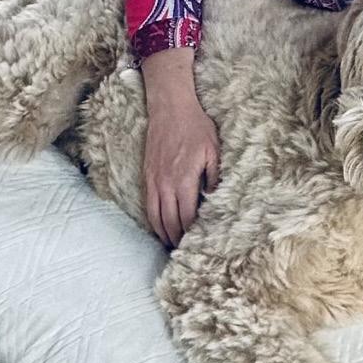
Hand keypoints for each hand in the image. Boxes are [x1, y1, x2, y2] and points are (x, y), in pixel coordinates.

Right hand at [143, 97, 220, 248]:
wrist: (170, 108)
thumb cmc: (195, 127)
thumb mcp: (214, 150)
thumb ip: (215, 177)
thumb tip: (215, 199)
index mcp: (184, 180)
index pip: (188, 216)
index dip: (193, 233)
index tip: (199, 244)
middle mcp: (166, 184)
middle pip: (171, 221)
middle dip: (178, 239)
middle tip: (186, 254)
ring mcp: (154, 181)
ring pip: (156, 217)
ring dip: (164, 234)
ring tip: (172, 247)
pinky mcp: (147, 176)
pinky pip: (148, 205)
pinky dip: (153, 221)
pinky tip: (160, 228)